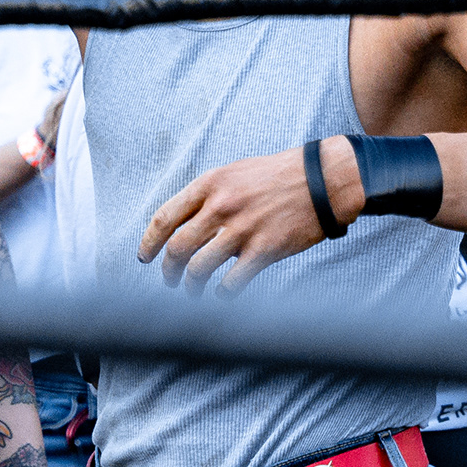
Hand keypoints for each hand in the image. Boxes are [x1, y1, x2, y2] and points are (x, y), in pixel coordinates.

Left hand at [140, 144, 346, 292]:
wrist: (322, 181)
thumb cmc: (278, 176)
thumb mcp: (235, 173)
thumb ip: (209, 196)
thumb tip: (185, 224)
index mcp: (210, 185)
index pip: (165, 218)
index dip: (149, 242)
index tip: (144, 257)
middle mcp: (221, 206)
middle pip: (177, 247)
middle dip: (167, 270)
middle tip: (169, 280)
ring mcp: (242, 229)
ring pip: (199, 268)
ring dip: (190, 286)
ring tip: (192, 292)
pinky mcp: (264, 250)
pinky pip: (232, 281)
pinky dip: (222, 293)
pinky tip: (223, 294)